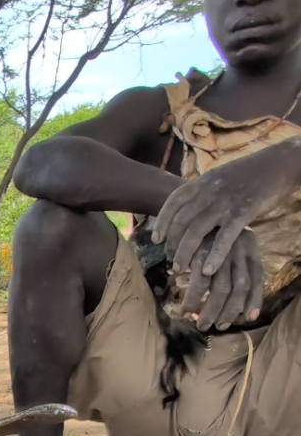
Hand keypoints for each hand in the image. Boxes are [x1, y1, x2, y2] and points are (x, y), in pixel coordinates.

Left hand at [154, 139, 300, 300]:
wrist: (279, 163)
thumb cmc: (248, 173)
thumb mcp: (219, 177)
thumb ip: (202, 192)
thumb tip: (184, 209)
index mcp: (202, 182)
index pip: (174, 202)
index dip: (162, 222)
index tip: (156, 240)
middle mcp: (209, 192)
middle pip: (181, 222)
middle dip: (172, 245)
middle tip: (170, 261)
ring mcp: (225, 203)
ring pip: (196, 232)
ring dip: (185, 254)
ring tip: (178, 270)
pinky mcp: (243, 213)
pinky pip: (224, 238)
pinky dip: (214, 256)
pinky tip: (207, 271)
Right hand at [181, 227, 264, 331]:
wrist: (189, 202)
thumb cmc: (209, 230)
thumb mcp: (228, 243)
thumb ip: (234, 266)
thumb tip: (235, 295)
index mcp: (248, 247)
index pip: (256, 277)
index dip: (254, 299)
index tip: (248, 317)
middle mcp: (238, 249)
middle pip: (239, 287)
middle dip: (227, 311)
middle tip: (215, 326)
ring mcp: (219, 250)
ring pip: (221, 289)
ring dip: (210, 310)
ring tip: (197, 322)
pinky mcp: (200, 252)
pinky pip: (199, 282)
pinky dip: (193, 299)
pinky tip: (185, 309)